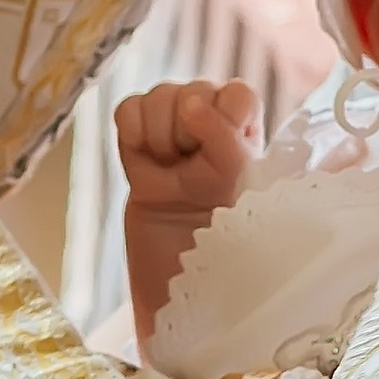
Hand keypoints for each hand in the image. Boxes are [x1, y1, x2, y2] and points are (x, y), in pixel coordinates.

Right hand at [117, 78, 260, 341]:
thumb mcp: (240, 201)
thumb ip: (229, 149)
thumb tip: (194, 104)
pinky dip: (132, 133)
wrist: (173, 289)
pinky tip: (143, 165)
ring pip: (161, 93)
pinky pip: (128, 108)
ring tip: (167, 173)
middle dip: (188, 131)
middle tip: (187, 172)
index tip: (213, 154)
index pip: (238, 94)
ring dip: (161, 134)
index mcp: (250, 142)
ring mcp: (173, 134)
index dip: (222, 115)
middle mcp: (214, 130)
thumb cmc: (224, 253)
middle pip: (196, 89)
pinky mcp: (137, 143)